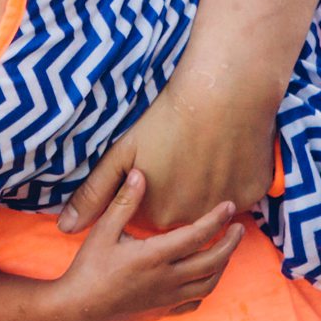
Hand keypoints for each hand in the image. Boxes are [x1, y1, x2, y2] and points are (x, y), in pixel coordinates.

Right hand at [48, 169, 244, 320]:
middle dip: (230, 243)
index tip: (228, 205)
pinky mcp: (162, 310)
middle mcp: (166, 279)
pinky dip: (205, 287)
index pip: (197, 235)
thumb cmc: (89, 266)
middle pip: (212, 262)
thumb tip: (139, 173)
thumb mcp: (103, 230)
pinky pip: (194, 302)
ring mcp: (167, 298)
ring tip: (226, 249)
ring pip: (208, 284)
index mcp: (154, 256)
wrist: (78, 307)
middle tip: (239, 227)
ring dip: (222, 266)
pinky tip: (204, 276)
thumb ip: (124, 202)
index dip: (216, 218)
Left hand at [60, 71, 278, 234]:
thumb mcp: (121, 155)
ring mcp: (227, 211)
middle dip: (182, 191)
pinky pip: (241, 194)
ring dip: (209, 187)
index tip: (160, 163)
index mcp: (158, 216)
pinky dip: (235, 177)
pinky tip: (227, 152)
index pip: (152, 217)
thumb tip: (65, 228)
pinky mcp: (254, 195)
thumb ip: (93, 195)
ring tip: (204, 153)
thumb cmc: (167, 120)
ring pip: (212, 206)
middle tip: (183, 153)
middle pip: (183, 215)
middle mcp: (193, 222)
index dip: (154, 188)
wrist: (222, 92)